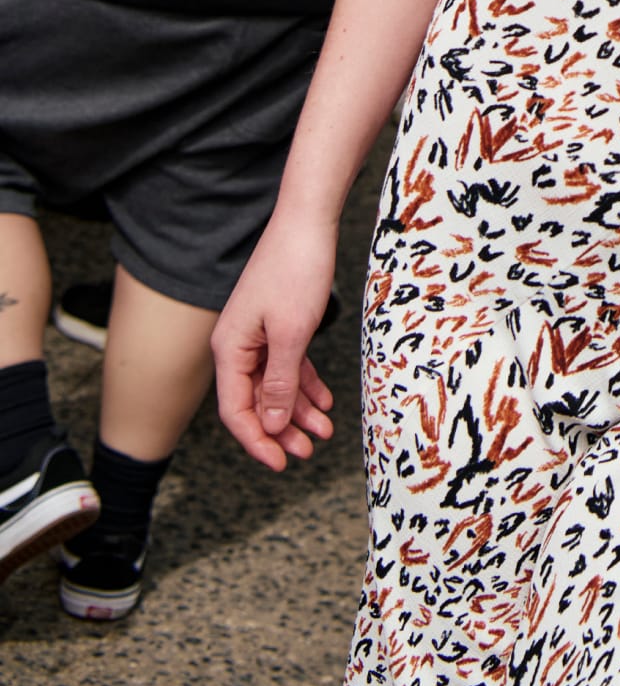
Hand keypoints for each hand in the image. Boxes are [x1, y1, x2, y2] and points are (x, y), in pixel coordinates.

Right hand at [212, 217, 339, 472]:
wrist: (307, 221)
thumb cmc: (296, 270)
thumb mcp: (291, 333)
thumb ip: (279, 382)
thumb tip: (267, 426)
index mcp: (230, 349)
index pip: (236, 410)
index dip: (257, 442)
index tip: (282, 464)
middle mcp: (237, 345)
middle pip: (254, 402)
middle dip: (280, 431)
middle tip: (307, 453)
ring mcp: (257, 334)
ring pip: (274, 386)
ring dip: (297, 411)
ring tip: (323, 433)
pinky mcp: (277, 324)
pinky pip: (287, 365)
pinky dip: (304, 384)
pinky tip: (324, 402)